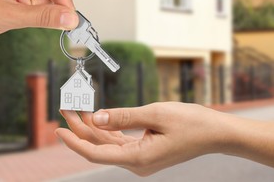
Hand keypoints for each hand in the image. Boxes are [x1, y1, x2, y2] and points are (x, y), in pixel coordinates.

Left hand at [0, 0, 77, 37]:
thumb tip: (70, 19)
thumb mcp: (10, 15)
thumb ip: (44, 17)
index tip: (71, 24)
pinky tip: (9, 12)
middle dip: (42, 9)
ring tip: (10, 14)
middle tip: (24, 19)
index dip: (65, 5)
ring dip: (31, 11)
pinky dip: (25, 10)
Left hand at [56, 102, 230, 175]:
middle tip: (67, 110)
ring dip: (94, 128)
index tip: (59, 129)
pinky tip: (100, 119)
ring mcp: (142, 159)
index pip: (96, 153)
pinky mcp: (146, 151)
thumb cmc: (191, 122)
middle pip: (100, 148)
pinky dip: (108, 130)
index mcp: (139, 158)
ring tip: (79, 111)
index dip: (75, 141)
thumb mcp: (156, 114)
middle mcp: (137, 163)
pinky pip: (121, 142)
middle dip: (81, 129)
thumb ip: (124, 117)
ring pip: (109, 145)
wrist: (215, 133)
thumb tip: (97, 117)